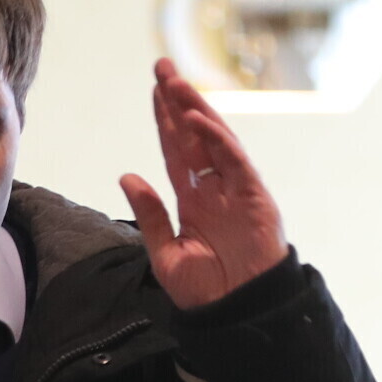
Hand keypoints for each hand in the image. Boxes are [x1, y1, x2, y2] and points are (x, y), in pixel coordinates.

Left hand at [119, 58, 288, 309]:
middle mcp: (215, 187)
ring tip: (175, 83)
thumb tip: (127, 176)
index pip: (176, 150)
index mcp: (193, 199)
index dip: (165, 120)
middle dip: (178, 101)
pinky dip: (217, 140)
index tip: (154, 90)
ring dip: (195, 110)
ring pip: (214, 140)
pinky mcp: (254, 198)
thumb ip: (150, 215)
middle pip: (194, 135)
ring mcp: (236, 190)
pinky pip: (234, 162)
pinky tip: (197, 120)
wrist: (238, 314)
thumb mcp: (166, 253)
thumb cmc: (207, 292)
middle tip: (162, 67)